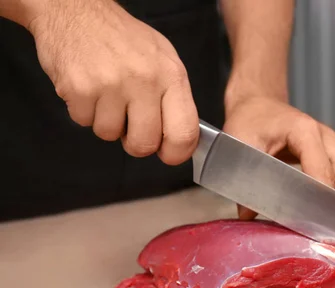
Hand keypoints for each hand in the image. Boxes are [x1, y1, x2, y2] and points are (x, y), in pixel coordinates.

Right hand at [29, 0, 198, 164]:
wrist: (76, 11)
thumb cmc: (123, 39)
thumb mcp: (163, 60)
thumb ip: (174, 99)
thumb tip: (180, 140)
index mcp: (171, 76)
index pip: (184, 132)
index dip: (176, 153)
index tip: (168, 154)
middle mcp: (145, 81)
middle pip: (144, 144)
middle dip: (135, 142)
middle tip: (130, 123)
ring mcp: (111, 85)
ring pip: (110, 135)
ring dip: (106, 122)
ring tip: (107, 94)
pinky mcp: (80, 89)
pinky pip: (84, 123)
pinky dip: (84, 111)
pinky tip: (89, 87)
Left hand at [222, 96, 334, 219]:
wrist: (258, 105)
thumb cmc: (250, 122)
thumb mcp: (240, 145)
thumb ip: (243, 179)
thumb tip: (248, 215)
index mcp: (305, 131)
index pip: (322, 172)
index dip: (322, 200)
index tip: (316, 224)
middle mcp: (327, 136)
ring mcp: (334, 143)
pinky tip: (331, 214)